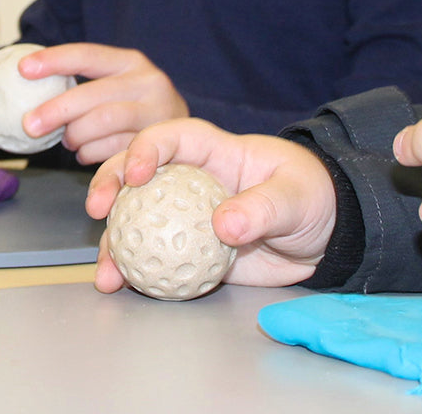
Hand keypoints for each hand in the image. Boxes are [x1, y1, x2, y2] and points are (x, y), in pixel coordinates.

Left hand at [19, 43, 188, 163]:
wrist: (182, 132)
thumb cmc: (131, 105)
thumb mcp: (115, 83)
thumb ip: (82, 84)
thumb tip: (25, 83)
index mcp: (131, 62)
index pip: (88, 56)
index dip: (55, 60)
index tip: (23, 69)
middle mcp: (149, 83)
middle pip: (94, 95)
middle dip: (57, 110)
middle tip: (28, 125)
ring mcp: (156, 113)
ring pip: (102, 123)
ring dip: (75, 135)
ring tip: (68, 140)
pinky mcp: (157, 142)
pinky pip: (111, 149)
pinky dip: (89, 154)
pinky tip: (87, 152)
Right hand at [86, 119, 336, 291]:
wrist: (325, 235)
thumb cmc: (314, 197)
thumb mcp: (296, 197)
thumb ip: (263, 208)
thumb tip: (224, 226)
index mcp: (219, 153)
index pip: (176, 137)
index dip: (149, 146)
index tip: (136, 173)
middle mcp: (194, 181)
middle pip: (140, 172)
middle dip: (109, 182)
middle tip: (97, 209)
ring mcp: (187, 216)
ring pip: (136, 219)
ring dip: (112, 240)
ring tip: (104, 269)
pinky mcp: (189, 250)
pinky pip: (152, 257)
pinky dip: (132, 270)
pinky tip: (118, 285)